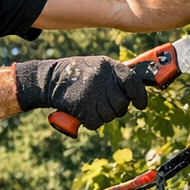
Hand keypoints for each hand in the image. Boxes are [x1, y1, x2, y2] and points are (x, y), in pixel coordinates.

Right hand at [14, 56, 148, 129]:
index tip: (140, 105)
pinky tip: (84, 114)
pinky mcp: (82, 106)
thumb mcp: (97, 66)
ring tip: (93, 108)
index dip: (139, 96)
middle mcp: (102, 78)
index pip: (132, 82)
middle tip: (106, 105)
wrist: (49, 80)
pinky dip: (91, 122)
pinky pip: (96, 122)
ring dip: (103, 116)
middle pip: (122, 103)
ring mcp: (92, 92)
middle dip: (117, 109)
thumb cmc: (77, 74)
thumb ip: (115, 76)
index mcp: (109, 66)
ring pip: (110, 115)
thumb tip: (137, 91)